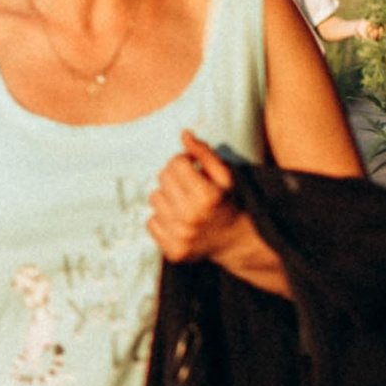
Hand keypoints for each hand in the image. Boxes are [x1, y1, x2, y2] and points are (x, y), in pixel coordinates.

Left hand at [148, 128, 242, 265]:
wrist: (235, 240)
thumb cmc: (228, 202)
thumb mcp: (224, 175)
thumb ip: (204, 153)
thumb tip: (184, 134)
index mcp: (207, 196)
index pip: (177, 163)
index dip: (184, 160)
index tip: (192, 167)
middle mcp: (192, 217)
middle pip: (163, 178)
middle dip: (174, 176)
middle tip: (187, 184)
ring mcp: (180, 236)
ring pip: (154, 198)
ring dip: (167, 197)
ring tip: (183, 203)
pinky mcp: (173, 250)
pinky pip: (150, 223)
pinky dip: (161, 219)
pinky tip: (177, 220)